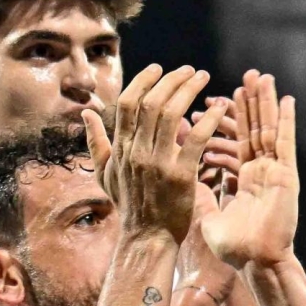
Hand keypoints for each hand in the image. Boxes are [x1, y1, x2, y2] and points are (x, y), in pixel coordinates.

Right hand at [85, 64, 221, 244]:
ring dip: (189, 91)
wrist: (147, 237)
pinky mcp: (180, 175)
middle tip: (189, 69)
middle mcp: (136, 151)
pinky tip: (219, 107)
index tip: (159, 67)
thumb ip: (96, 142)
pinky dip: (208, 120)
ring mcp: (157, 163)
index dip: (143, 81)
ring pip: (171, 115)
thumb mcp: (104, 173)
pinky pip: (196, 140)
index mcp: (120, 148)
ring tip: (203, 77)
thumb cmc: (129, 205)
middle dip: (171, 80)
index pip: (128, 104)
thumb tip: (87, 113)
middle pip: (151, 103)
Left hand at [199, 71, 300, 268]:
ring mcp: (274, 172)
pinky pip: (284, 143)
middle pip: (254, 128)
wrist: (254, 263)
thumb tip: (183, 171)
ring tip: (263, 77)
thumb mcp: (208, 214)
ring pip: (269, 129)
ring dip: (266, 103)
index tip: (220, 96)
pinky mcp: (285, 176)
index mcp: (244, 179)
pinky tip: (287, 101)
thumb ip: (199, 192)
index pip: (234, 141)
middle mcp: (260, 171)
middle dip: (250, 102)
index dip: (228, 119)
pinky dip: (287, 121)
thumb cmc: (233, 248)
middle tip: (248, 75)